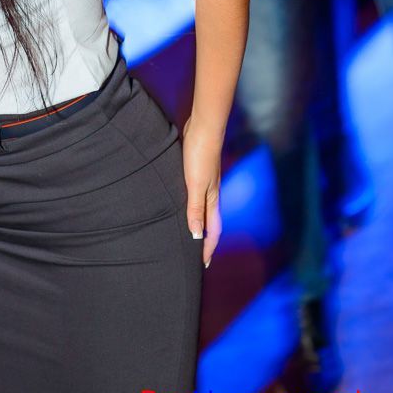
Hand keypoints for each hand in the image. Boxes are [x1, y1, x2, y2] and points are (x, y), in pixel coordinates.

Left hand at [181, 115, 222, 268]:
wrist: (204, 128)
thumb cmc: (200, 156)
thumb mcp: (196, 185)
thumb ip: (195, 209)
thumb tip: (196, 235)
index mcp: (212, 200)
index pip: (212, 230)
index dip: (207, 247)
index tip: (202, 264)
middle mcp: (211, 194)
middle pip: (209, 222)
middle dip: (203, 239)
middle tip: (194, 254)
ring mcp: (204, 183)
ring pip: (201, 209)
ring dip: (197, 223)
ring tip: (187, 233)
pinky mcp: (196, 172)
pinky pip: (194, 196)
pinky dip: (190, 206)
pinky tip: (180, 204)